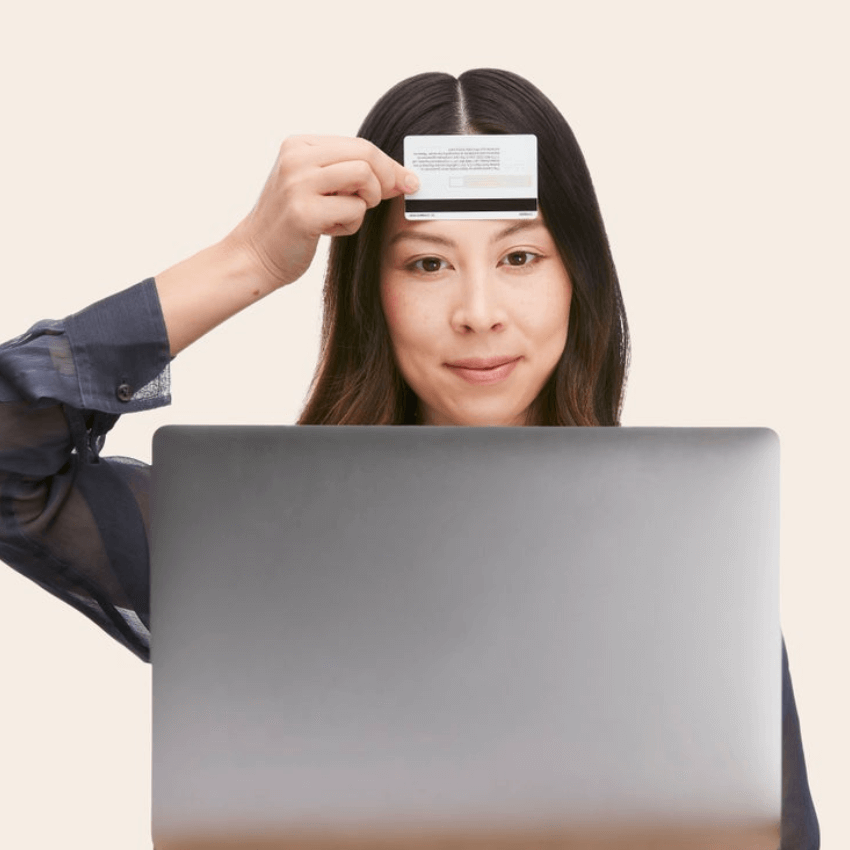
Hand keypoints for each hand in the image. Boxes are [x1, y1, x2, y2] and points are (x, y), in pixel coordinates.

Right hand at [226, 135, 418, 290]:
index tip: (407, 181)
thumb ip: (348, 174)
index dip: (388, 165)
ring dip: (367, 202)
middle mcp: (296, 158)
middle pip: (365, 155)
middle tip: (386, 199)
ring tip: (346, 215)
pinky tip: (330, 230)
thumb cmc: (292, 223)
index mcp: (298, 145)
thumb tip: (402, 176)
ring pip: (363, 178)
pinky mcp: (304, 213)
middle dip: (387, 179)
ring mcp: (298, 184)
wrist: (255, 254)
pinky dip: (351, 225)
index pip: (359, 144)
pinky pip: (354, 210)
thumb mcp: (315, 186)